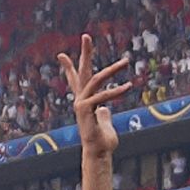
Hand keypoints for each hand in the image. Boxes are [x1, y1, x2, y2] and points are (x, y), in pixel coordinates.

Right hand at [58, 35, 131, 160]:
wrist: (98, 154)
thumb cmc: (102, 141)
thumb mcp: (104, 122)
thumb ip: (104, 113)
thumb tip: (105, 109)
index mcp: (84, 100)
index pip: (76, 80)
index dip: (69, 67)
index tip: (61, 55)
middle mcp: (80, 100)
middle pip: (82, 71)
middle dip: (85, 53)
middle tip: (86, 36)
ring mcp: (81, 104)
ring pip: (96, 80)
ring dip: (112, 69)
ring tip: (126, 61)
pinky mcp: (86, 110)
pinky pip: (102, 96)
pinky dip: (116, 91)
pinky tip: (128, 86)